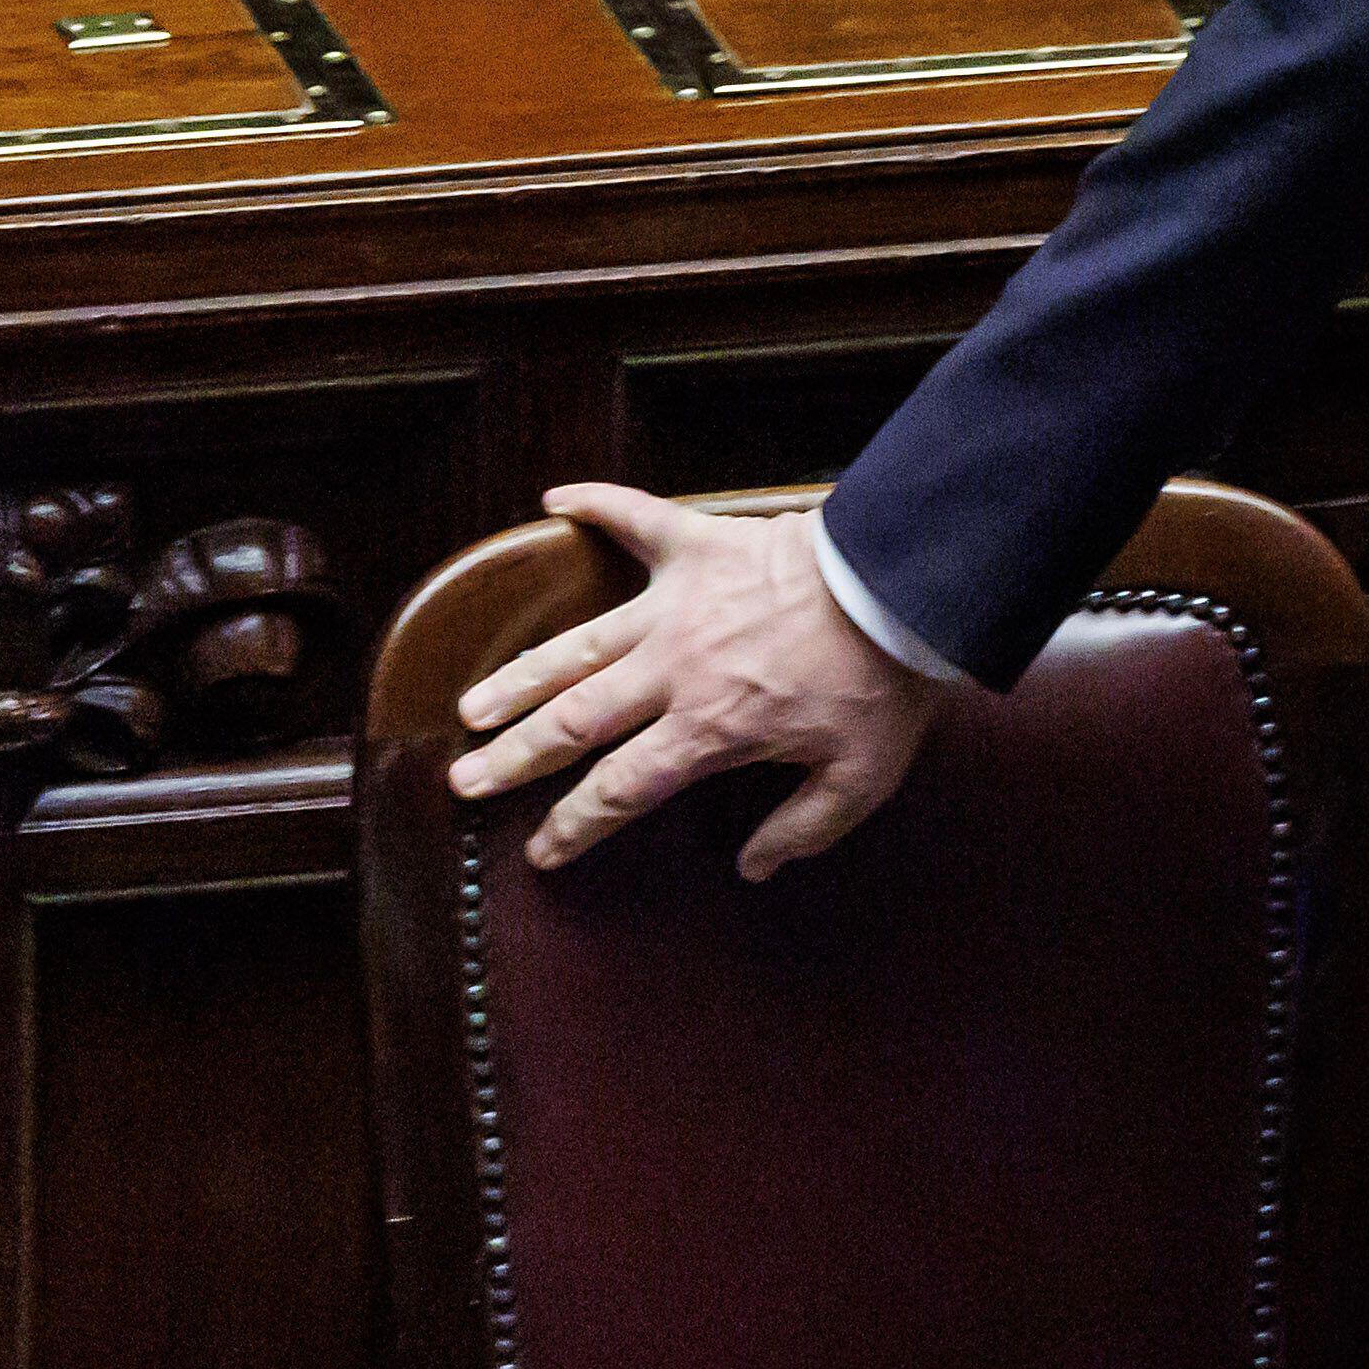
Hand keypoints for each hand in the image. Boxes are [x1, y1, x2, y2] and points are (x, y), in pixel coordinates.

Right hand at [447, 484, 937, 879]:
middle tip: (465, 779)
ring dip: (522, 674)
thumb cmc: (885, 684)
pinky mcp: (701, 546)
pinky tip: (555, 500)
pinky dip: (597, 505)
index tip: (541, 852)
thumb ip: (804, 828)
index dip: (576, 826)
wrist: (904, 590)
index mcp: (709, 729)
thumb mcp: (861, 778)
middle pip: (575, 723)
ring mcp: (679, 606)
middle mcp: (674, 671)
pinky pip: (638, 519)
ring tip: (472, 704)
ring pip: (579, 645)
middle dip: (516, 757)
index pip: (622, 791)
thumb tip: (753, 868)